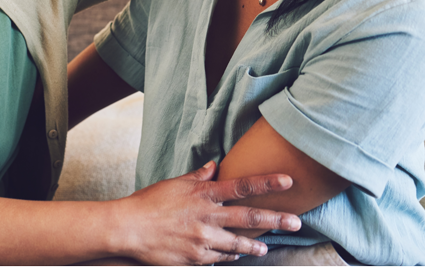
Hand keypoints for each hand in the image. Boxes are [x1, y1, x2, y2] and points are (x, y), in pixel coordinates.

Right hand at [114, 160, 300, 264]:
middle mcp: (208, 216)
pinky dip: (229, 255)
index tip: (288, 181)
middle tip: (296, 221)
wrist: (128, 229)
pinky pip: (220, 257)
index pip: (243, 186)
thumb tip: (214, 165)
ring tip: (265, 248)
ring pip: (238, 244)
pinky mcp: (196, 259)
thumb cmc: (149, 203)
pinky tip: (235, 254)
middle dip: (276, 219)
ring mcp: (203, 240)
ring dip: (255, 245)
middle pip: (250, 218)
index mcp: (203, 194)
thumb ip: (198, 176)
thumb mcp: (175, 183)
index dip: (268, 183)